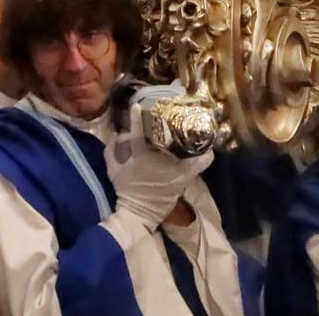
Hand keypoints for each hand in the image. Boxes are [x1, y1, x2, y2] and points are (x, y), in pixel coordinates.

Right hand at [102, 88, 211, 231]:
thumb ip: (111, 150)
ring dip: (194, 138)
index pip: (137, 133)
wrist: (139, 213)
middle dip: (174, 123)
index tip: (138, 105)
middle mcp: (160, 160)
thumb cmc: (125, 190)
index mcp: (140, 155)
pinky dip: (205, 157)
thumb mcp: (113, 170)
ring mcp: (174, 169)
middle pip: (170, 137)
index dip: (136, 118)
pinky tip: (207, 149)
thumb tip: (115, 133)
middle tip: (178, 111)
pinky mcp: (183, 178)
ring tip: (199, 127)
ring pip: (189, 149)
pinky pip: (199, 166)